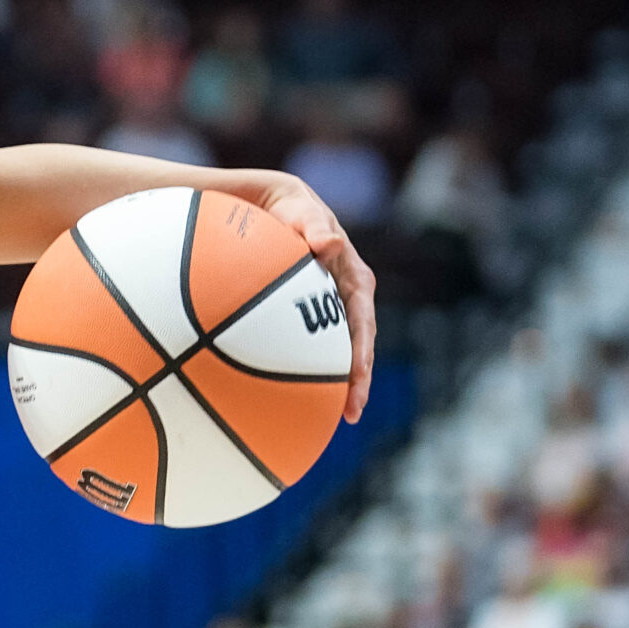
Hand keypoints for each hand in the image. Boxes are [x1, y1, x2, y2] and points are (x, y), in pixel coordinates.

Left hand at [250, 173, 377, 423]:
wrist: (266, 207)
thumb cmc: (284, 209)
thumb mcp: (298, 210)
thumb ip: (311, 225)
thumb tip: (328, 244)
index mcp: (353, 279)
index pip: (362, 320)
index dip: (361, 351)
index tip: (358, 377)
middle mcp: (345, 298)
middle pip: (354, 346)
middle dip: (355, 381)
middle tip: (350, 413)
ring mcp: (326, 310)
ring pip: (332, 353)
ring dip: (332, 384)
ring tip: (324, 420)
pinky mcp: (306, 317)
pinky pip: (306, 348)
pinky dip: (300, 371)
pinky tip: (282, 398)